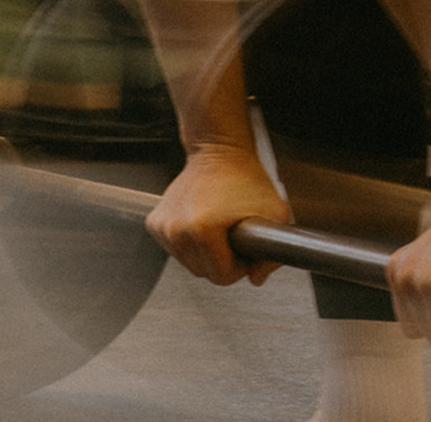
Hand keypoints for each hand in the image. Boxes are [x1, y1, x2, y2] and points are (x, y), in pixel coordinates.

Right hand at [145, 145, 293, 285]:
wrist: (219, 152)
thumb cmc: (245, 179)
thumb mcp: (275, 214)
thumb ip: (272, 255)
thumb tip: (256, 279)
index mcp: (201, 231)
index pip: (222, 277)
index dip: (240, 266)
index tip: (244, 246)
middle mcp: (176, 230)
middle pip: (203, 273)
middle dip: (223, 261)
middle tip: (233, 236)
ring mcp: (163, 227)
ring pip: (189, 264)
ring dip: (206, 254)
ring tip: (219, 229)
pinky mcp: (155, 224)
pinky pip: (176, 251)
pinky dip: (190, 244)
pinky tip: (202, 225)